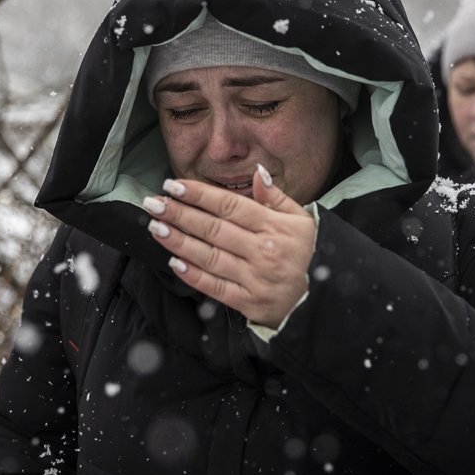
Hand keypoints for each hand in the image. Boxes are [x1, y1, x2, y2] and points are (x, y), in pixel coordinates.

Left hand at [143, 164, 314, 327]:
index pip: (230, 206)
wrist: (321, 298)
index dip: (199, 195)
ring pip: (210, 257)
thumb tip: (257, 172)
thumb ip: (276, 196)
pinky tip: (174, 261)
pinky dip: (193, 275)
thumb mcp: (300, 219)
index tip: (173, 186)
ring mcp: (255, 279)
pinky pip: (215, 288)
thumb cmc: (306, 252)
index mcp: (274, 227)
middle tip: (153, 203)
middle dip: (180, 214)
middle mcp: (264, 251)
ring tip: (156, 227)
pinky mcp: (248, 303)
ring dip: (179, 241)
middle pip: (214, 229)